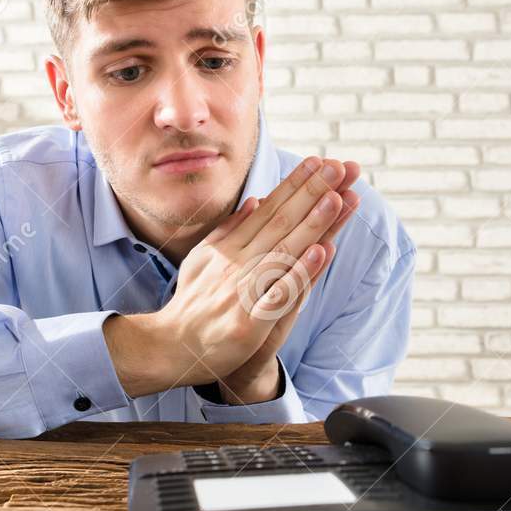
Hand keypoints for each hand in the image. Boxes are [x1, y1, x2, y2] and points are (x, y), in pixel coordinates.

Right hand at [104, 156, 360, 397]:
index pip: (269, 210)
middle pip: (281, 223)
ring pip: (284, 252)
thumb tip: (254, 201)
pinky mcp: (249, 322)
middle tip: (340, 167)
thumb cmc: (192, 304)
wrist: (171, 348)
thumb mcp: (203, 259)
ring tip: (336, 199)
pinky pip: (279, 294)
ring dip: (311, 224)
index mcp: (230, 248)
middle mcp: (238, 264)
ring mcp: (243, 292)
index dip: (294, 185)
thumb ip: (229, 230)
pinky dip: (299, 273)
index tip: (319, 162)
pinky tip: (321, 254)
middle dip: (311, 193)